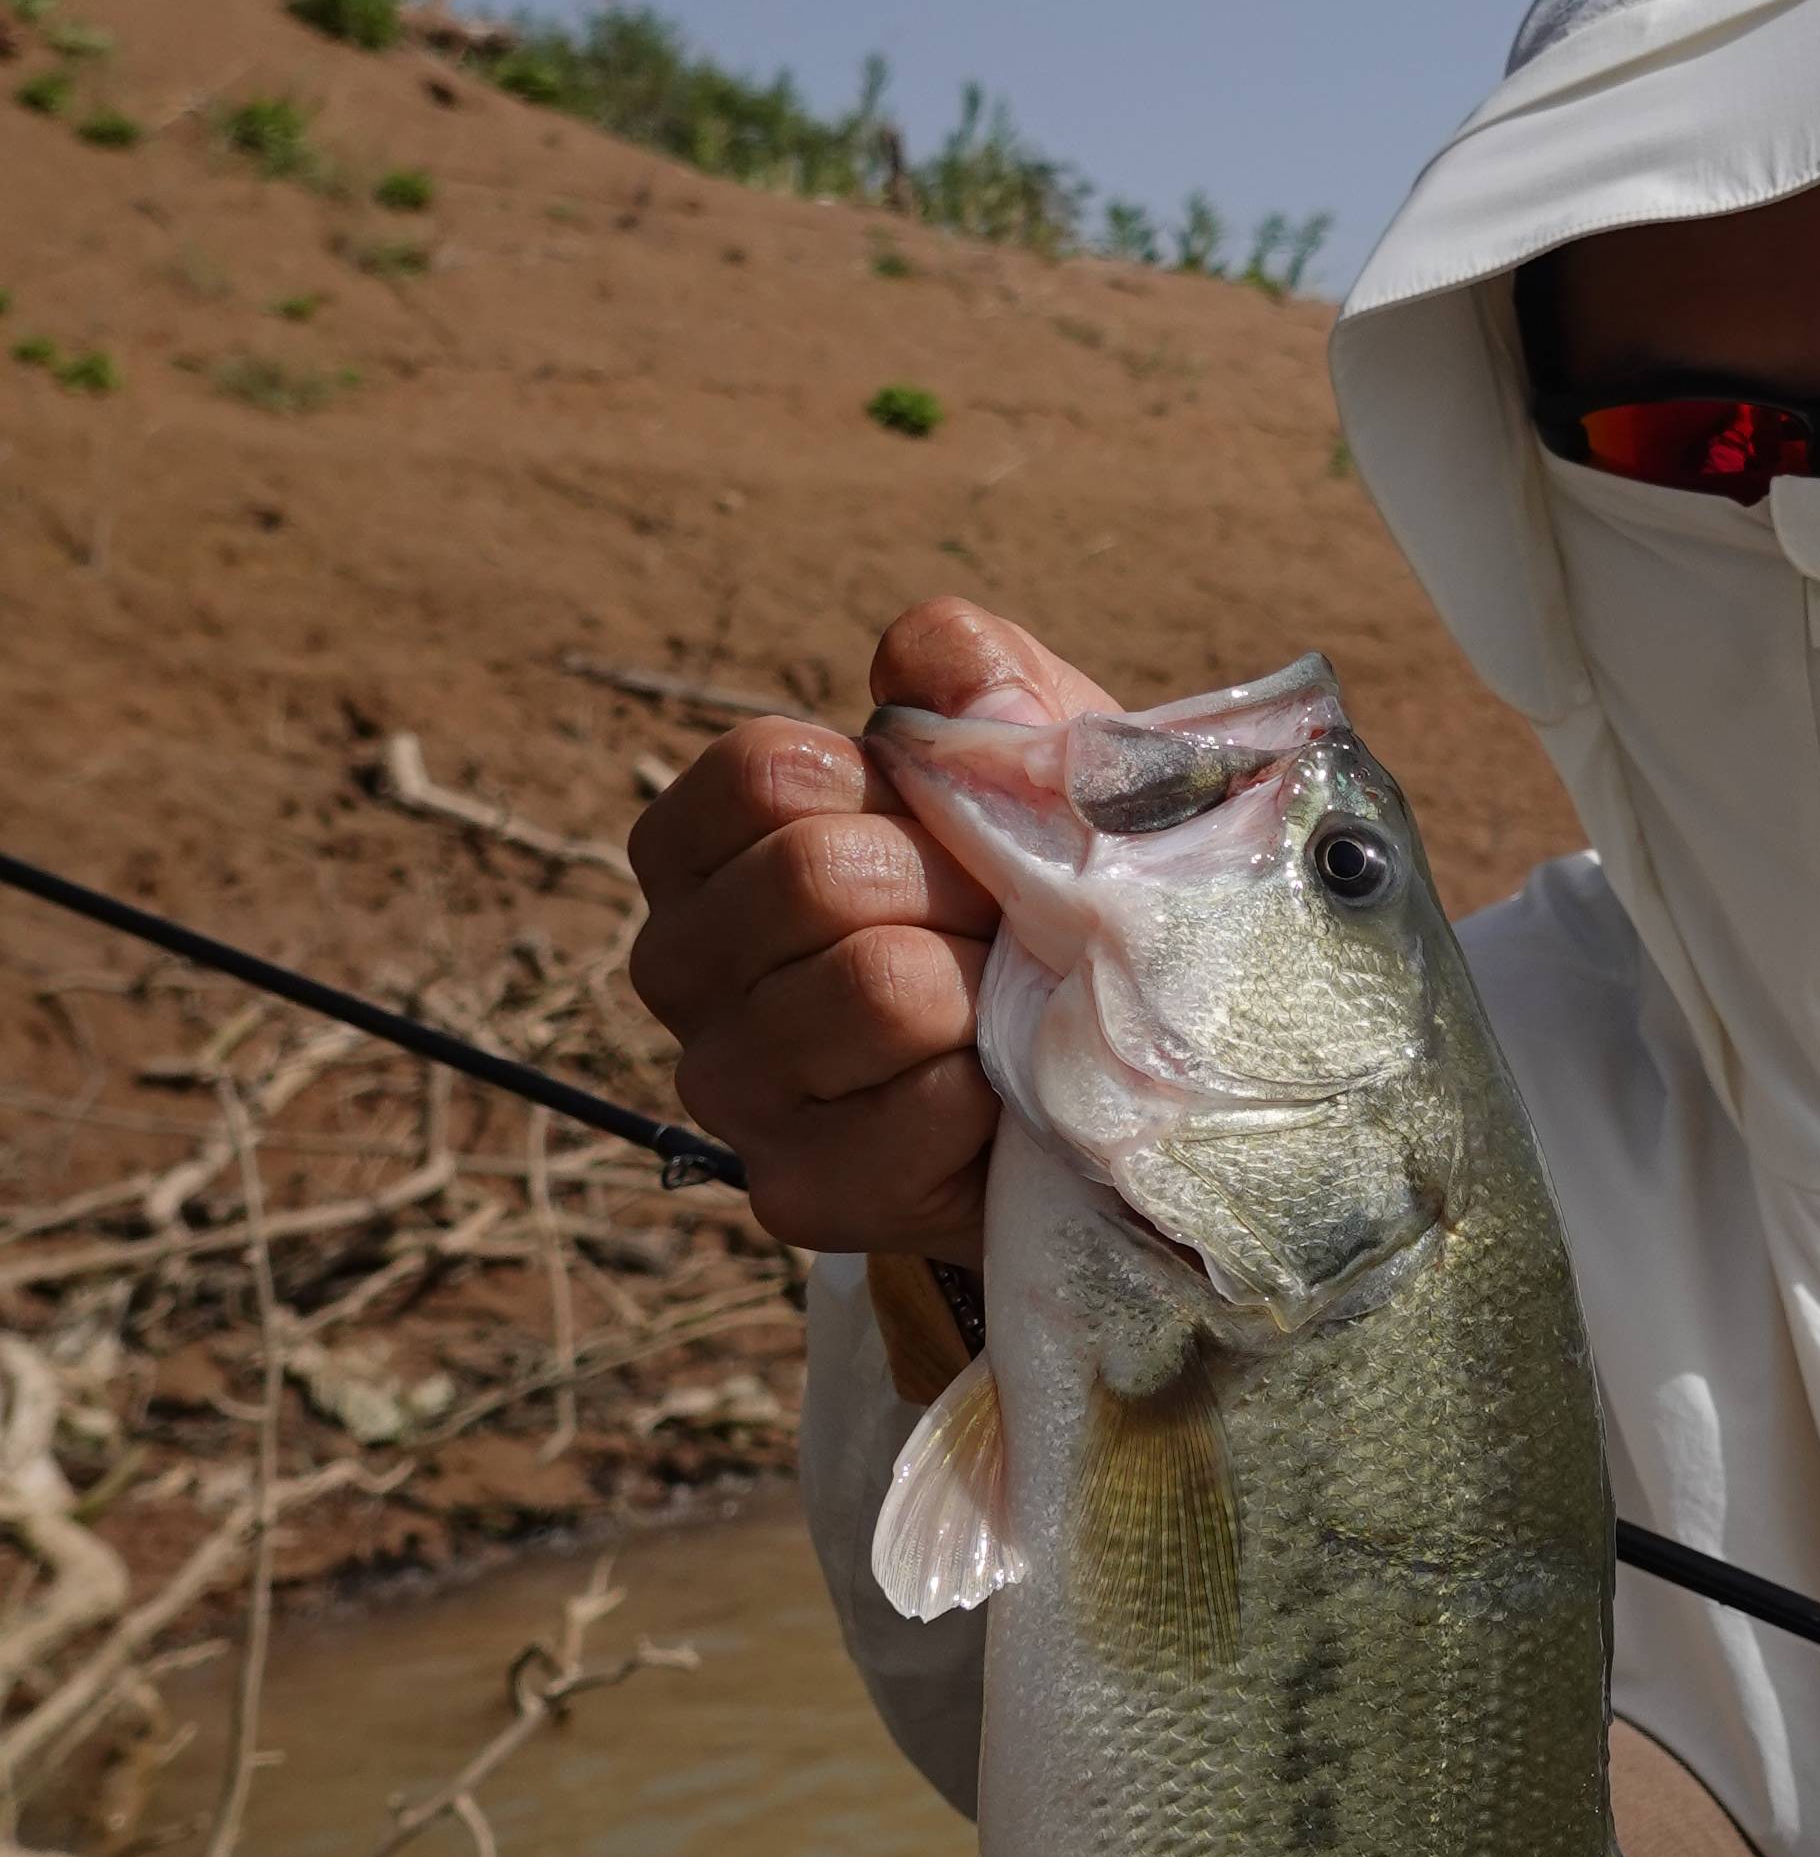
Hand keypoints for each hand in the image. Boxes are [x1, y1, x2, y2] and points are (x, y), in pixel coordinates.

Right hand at [625, 599, 1113, 1256]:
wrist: (1101, 1069)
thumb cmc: (1041, 889)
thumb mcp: (1029, 757)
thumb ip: (973, 677)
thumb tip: (915, 665)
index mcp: (700, 848)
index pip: (765, 775)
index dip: (900, 791)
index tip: (957, 826)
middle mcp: (681, 966)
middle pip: (814, 875)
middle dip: (955, 889)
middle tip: (1006, 922)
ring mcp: (727, 1088)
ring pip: (871, 988)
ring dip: (981, 989)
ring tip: (1003, 1005)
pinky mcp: (796, 1191)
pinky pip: (913, 1109)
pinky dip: (990, 1091)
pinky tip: (999, 1093)